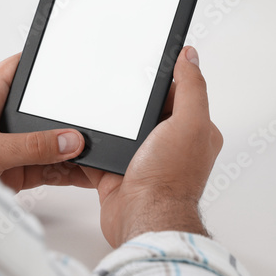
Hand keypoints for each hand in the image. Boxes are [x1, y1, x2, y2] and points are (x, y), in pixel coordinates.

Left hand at [0, 55, 93, 191]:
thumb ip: (31, 146)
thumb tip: (68, 140)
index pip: (19, 67)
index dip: (43, 62)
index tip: (70, 60)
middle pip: (40, 107)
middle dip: (66, 113)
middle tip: (93, 115)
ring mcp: (8, 143)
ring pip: (47, 139)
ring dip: (68, 147)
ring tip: (96, 149)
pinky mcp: (13, 168)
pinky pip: (45, 165)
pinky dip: (64, 170)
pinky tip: (83, 172)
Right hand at [81, 46, 222, 246]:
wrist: (143, 219)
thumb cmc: (171, 180)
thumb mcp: (190, 122)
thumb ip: (192, 87)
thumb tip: (190, 56)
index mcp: (193, 131)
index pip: (179, 93)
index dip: (161, 78)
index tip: (144, 64)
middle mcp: (170, 145)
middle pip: (146, 110)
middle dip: (130, 99)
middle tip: (113, 83)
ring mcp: (143, 159)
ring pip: (122, 129)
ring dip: (109, 122)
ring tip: (95, 105)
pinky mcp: (118, 172)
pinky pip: (101, 150)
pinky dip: (91, 143)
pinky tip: (81, 132)